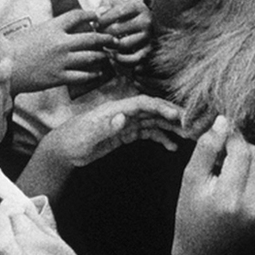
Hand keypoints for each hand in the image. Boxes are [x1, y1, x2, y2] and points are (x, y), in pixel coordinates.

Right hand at [6, 9, 108, 92]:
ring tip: (107, 55)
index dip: (90, 14)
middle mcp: (61, 43)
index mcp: (53, 27)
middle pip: (92, 38)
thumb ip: (54, 29)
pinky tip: (97, 73)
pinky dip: (92, 74)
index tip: (98, 16)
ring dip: (102, 56)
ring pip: (91, 57)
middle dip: (106, 38)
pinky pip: (82, 75)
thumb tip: (69, 26)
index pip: (78, 16)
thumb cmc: (16, 48)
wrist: (4, 67)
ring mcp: (61, 61)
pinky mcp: (59, 77)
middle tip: (113, 38)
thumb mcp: (36, 31)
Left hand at [42, 95, 185, 167]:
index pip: (143, 104)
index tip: (177, 116)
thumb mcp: (87, 136)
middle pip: (152, 110)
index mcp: (116, 108)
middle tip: (191, 124)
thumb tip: (123, 118)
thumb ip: (105, 127)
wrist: (62, 150)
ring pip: (153, 122)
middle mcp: (123, 113)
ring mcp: (125, 123)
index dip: (161, 107)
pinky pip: (147, 133)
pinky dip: (160, 138)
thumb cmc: (72, 140)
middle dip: (172, 116)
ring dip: (170, 127)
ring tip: (187, 136)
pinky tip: (171, 146)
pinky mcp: (125, 134)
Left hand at [95, 0, 152, 69]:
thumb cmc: (126, 14)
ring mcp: (148, 37)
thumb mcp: (118, 5)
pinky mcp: (148, 50)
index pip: (118, 12)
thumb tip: (98, 14)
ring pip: (123, 45)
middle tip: (97, 35)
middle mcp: (146, 21)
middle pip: (117, 29)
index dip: (103, 19)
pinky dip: (120, 59)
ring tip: (104, 43)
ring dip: (109, 46)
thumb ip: (106, 6)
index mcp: (138, 7)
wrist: (145, 24)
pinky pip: (132, 59)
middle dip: (103, 33)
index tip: (95, 24)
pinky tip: (112, 55)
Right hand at [172, 116, 254, 254]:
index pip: (241, 149)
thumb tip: (224, 120)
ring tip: (226, 170)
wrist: (205, 252)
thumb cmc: (191, 215)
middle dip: (238, 147)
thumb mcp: (190, 179)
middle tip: (218, 156)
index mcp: (230, 198)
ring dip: (247, 157)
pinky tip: (237, 181)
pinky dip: (253, 171)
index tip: (216, 136)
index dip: (229, 136)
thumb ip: (206, 148)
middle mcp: (253, 205)